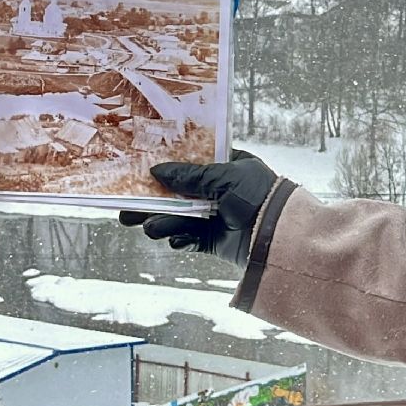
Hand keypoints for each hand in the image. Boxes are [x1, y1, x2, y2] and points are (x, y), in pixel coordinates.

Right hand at [119, 149, 278, 265]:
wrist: (280, 236)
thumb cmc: (259, 196)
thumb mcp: (225, 178)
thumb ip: (190, 176)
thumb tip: (156, 171)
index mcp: (227, 167)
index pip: (190, 163)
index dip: (165, 167)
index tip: (138, 172)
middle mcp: (220, 191)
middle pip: (177, 194)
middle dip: (152, 203)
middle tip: (125, 210)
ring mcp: (216, 217)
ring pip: (179, 219)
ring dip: (162, 223)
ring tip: (150, 228)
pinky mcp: (215, 241)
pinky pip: (189, 240)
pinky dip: (180, 240)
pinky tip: (176, 240)